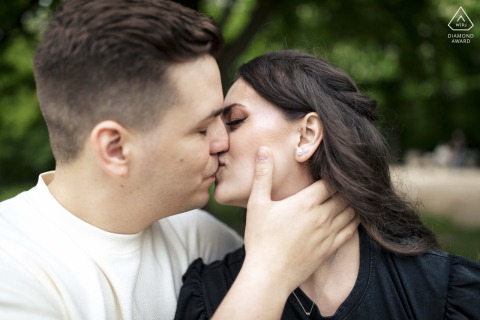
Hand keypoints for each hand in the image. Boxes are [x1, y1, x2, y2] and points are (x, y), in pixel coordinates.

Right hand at [243, 146, 357, 295]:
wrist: (268, 276)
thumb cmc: (260, 239)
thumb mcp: (257, 204)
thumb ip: (262, 176)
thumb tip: (264, 150)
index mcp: (306, 202)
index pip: (330, 182)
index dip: (333, 175)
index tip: (333, 169)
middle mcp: (322, 216)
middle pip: (344, 196)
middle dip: (346, 187)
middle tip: (347, 179)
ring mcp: (328, 234)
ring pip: (351, 212)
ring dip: (353, 202)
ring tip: (354, 194)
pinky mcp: (330, 249)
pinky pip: (351, 231)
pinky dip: (355, 220)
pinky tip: (355, 216)